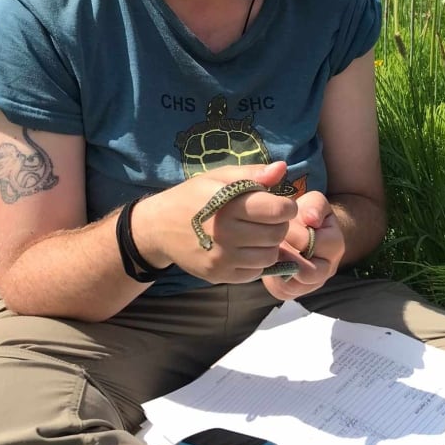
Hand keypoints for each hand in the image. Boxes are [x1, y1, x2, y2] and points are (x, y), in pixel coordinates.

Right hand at [132, 161, 298, 283]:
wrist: (158, 227)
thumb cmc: (193, 196)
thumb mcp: (219, 177)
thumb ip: (253, 173)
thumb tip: (282, 168)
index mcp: (228, 204)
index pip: (279, 211)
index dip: (286, 206)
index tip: (278, 203)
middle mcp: (225, 234)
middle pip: (277, 234)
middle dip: (278, 225)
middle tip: (267, 219)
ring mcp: (221, 258)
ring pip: (269, 256)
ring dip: (269, 245)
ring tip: (255, 234)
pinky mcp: (218, 275)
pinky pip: (254, 272)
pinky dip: (255, 261)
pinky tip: (243, 249)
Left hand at [261, 191, 344, 301]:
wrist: (302, 231)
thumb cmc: (307, 215)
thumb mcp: (314, 203)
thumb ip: (315, 206)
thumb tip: (311, 219)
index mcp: (335, 244)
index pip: (312, 243)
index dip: (292, 233)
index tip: (279, 224)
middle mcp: (328, 268)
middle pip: (308, 272)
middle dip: (286, 256)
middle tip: (272, 242)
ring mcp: (312, 284)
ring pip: (294, 285)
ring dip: (279, 268)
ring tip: (270, 251)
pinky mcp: (295, 292)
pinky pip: (283, 291)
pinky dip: (273, 278)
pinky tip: (268, 262)